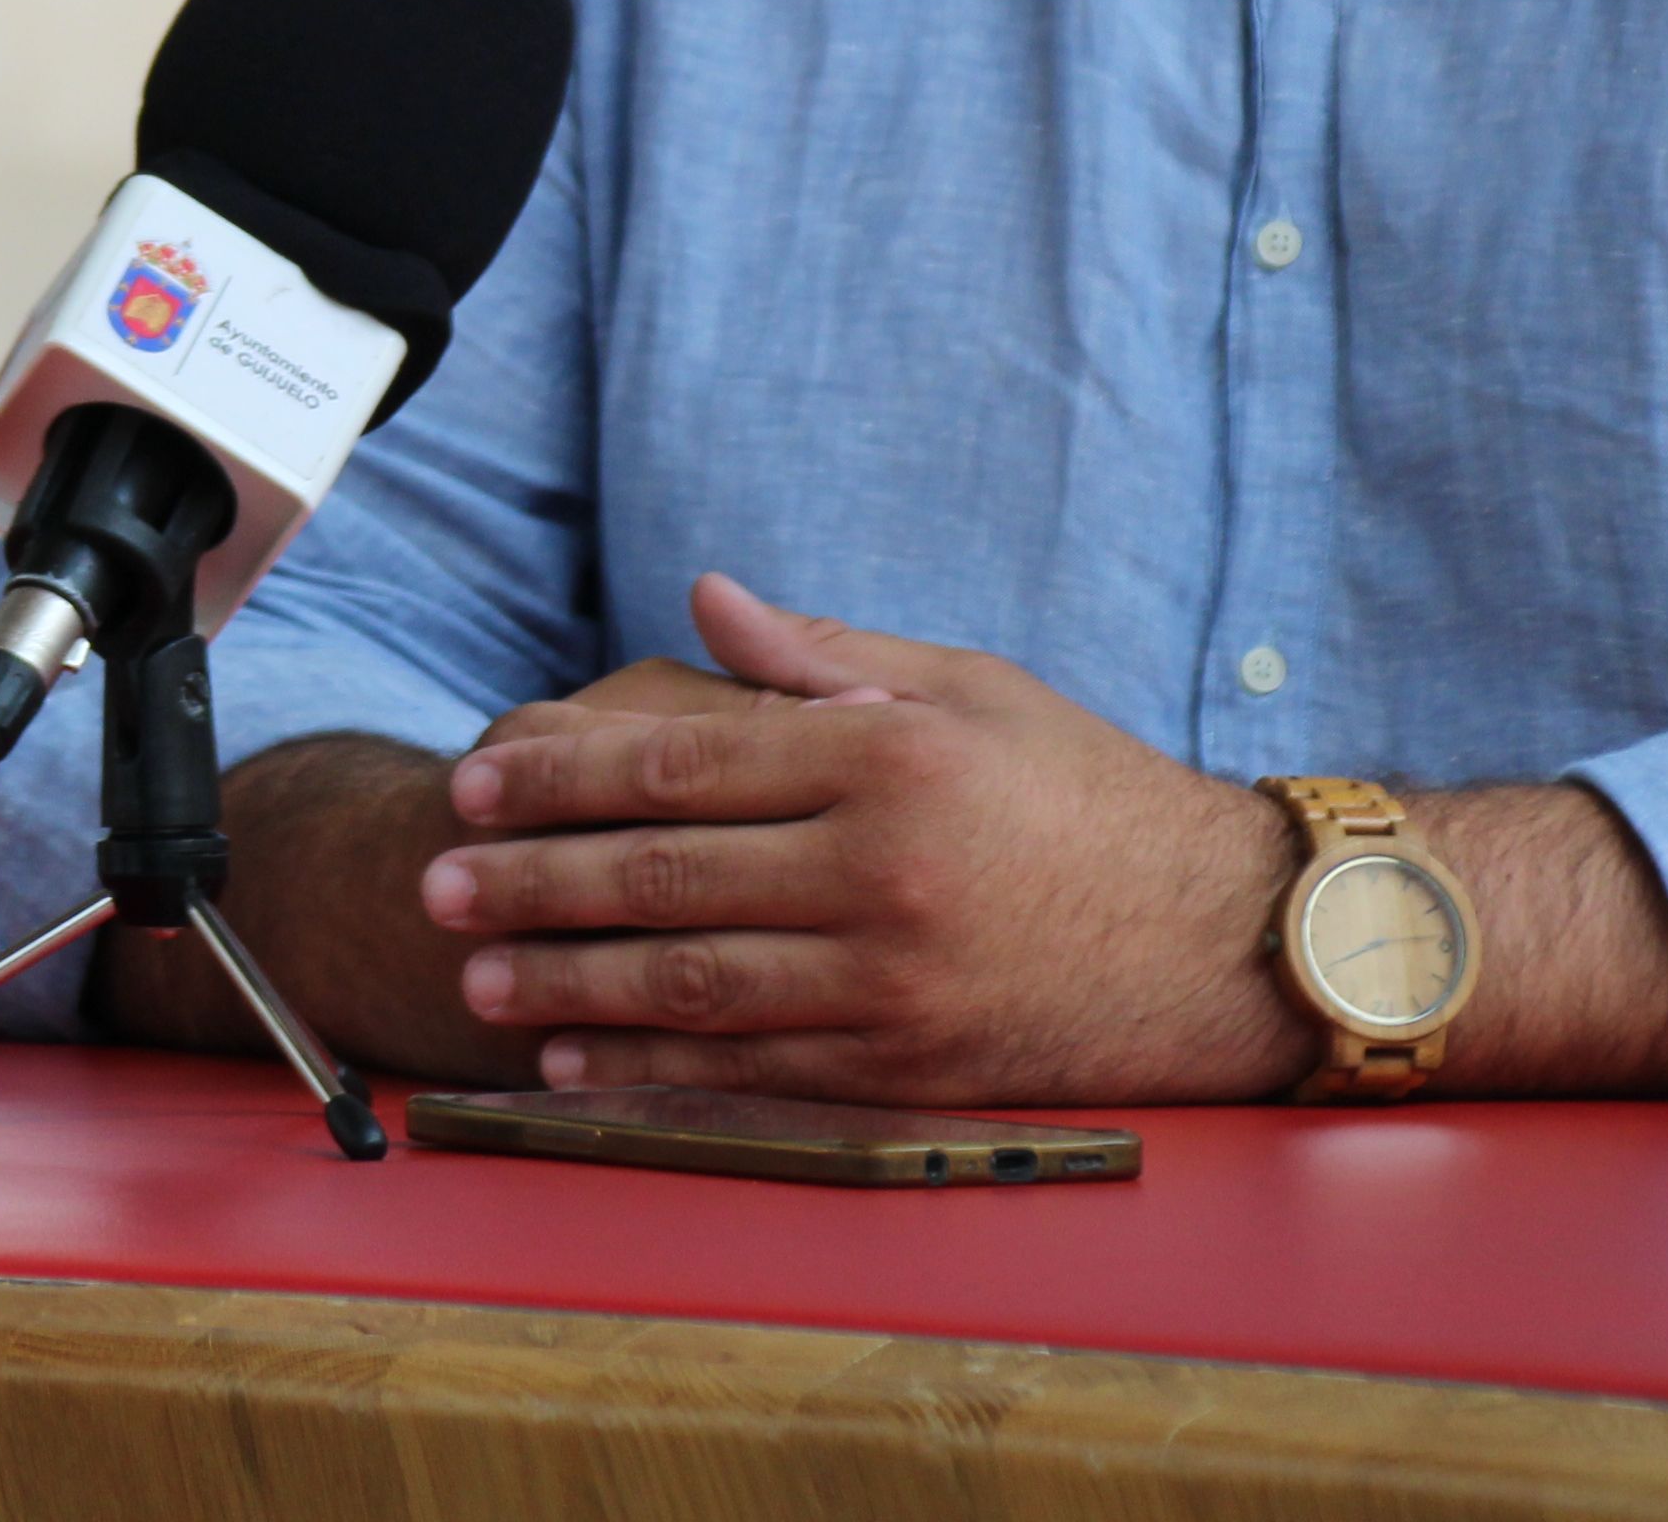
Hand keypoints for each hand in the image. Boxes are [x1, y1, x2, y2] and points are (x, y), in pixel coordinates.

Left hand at [418, 574, 1311, 1105]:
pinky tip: (576, 1061)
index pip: (678, 763)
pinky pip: (752, 1070)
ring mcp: (893, 977)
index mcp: (883, 756)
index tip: (476, 779)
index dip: (559, 773)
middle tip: (437, 883)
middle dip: (530, 880)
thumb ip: (824, 654)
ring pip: (689, 981)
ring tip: (479, 978)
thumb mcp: (971, 689)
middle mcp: (879, 867)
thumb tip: (703, 598)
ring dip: (568, 982)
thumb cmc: (1091, 796)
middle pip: (660, 876)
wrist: (1230, 939)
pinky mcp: (910, 1066)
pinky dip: (651, 1068)